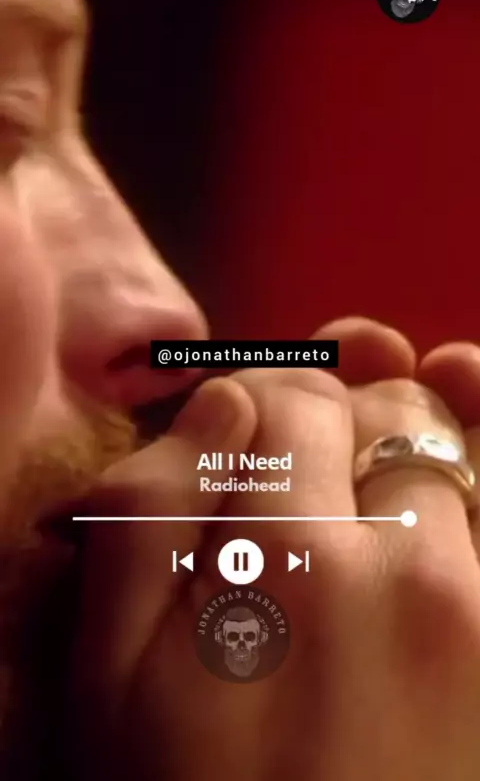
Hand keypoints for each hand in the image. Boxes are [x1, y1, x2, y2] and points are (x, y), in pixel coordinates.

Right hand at [70, 319, 479, 780]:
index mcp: (290, 569)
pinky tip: (461, 409)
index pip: (291, 400)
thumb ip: (150, 517)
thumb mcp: (110, 677)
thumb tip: (218, 402)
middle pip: (385, 408)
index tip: (243, 430)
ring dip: (409, 434)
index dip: (260, 399)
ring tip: (369, 458)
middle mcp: (409, 571)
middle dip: (337, 410)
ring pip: (457, 447)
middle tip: (302, 452)